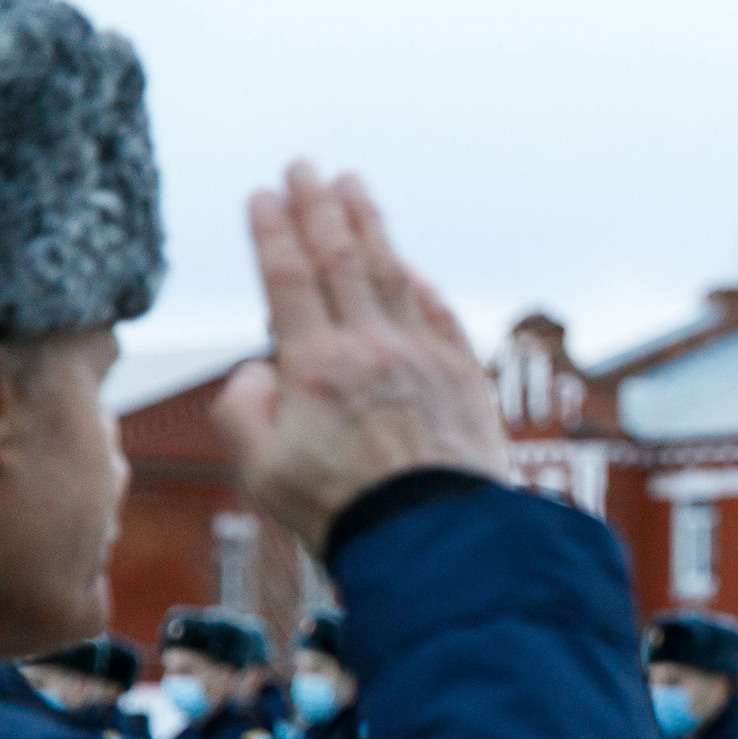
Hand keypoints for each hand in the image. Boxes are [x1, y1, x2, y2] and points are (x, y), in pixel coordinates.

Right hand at [210, 163, 511, 552]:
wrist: (436, 542)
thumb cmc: (344, 513)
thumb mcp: (260, 469)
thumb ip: (243, 408)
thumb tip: (262, 367)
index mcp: (317, 366)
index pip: (289, 276)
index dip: (274, 230)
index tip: (264, 194)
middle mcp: (373, 349)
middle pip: (342, 259)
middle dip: (320, 207)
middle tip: (305, 168)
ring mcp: (425, 360)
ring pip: (393, 275)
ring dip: (371, 226)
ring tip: (354, 187)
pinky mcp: (466, 380)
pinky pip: (441, 315)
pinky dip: (421, 283)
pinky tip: (409, 267)